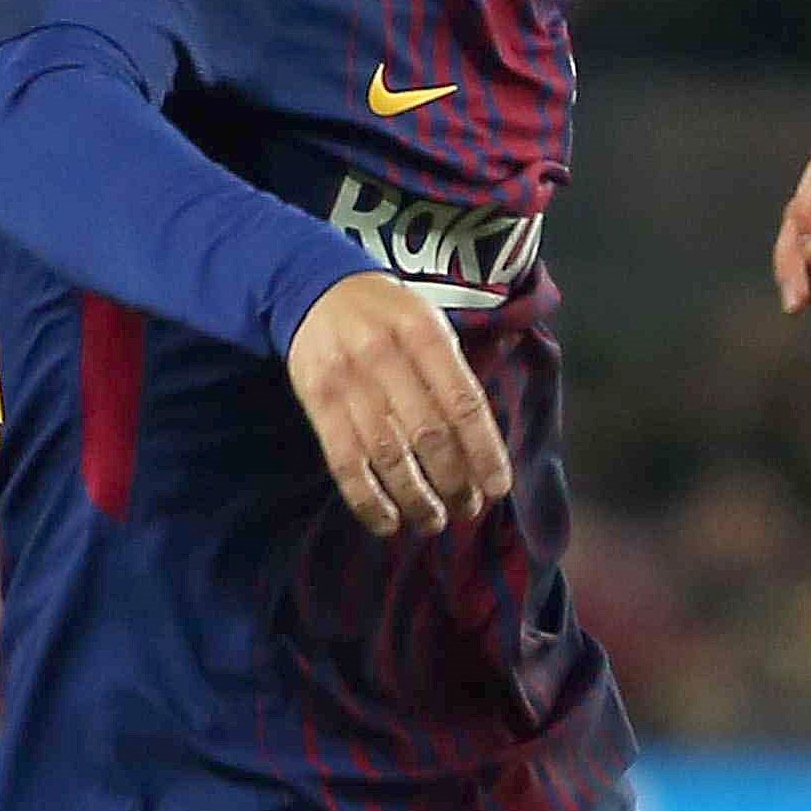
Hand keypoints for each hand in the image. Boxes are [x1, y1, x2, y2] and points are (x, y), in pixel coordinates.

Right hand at [288, 271, 510, 537]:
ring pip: (388, 456)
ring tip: (433, 521)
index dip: (484, 453)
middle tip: (468, 509)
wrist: (313, 287)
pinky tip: (388, 523)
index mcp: (424, 334)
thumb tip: (480, 448)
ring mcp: (347, 380)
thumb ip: (452, 375)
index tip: (497, 488)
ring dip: (416, 499)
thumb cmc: (387, 316)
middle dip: (454, 483)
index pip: (464, 404)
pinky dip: (368, 500)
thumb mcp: (428, 324)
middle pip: (429, 436)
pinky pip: (345, 462)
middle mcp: (386, 356)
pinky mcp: (317, 401)